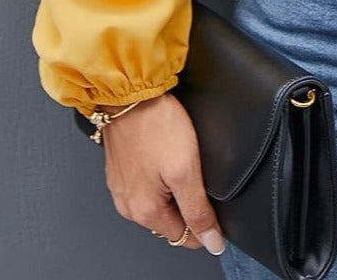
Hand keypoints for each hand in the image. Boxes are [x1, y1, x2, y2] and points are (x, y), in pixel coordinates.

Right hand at [99, 92, 225, 255]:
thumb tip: (211, 243)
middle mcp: (129, 205)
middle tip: (199, 176)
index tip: (215, 209)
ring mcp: (122, 187)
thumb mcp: (185, 170)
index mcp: (145, 211)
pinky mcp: (120, 170)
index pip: (182, 237)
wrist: (129, 94)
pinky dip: (159, 177)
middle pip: (169, 221)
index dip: (203, 226)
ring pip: (157, 202)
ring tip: (182, 163)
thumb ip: (198, 210)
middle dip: (187, 207)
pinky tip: (166, 157)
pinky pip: (146, 185)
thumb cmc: (155, 125)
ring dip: (173, 191)